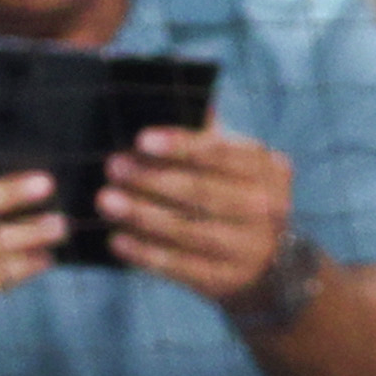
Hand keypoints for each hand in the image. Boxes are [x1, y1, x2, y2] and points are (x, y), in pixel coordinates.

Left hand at [96, 123, 296, 311]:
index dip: (181, 146)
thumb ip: (208, 135)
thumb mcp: (235, 164)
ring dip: (143, 215)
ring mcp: (249, 248)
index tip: (142, 139)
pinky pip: (180, 267)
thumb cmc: (234, 194)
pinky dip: (146, 254)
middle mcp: (267, 208)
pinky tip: (117, 240)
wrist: (265, 262)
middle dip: (153, 179)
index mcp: (269, 170)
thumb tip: (168, 94)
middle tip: (112, 166)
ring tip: (106, 200)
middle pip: (203, 193)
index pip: (223, 154)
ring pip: (189, 231)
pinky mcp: (226, 280)